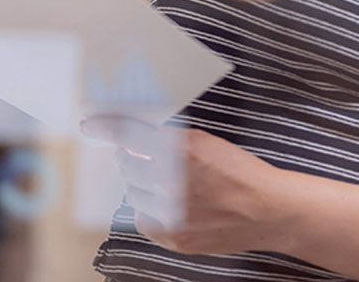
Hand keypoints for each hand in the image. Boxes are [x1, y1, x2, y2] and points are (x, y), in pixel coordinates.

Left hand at [83, 115, 296, 254]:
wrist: (268, 210)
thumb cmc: (242, 172)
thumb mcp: (207, 142)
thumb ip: (170, 140)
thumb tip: (134, 138)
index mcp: (182, 149)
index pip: (129, 135)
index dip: (105, 127)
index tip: (89, 123)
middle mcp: (172, 181)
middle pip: (128, 164)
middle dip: (133, 158)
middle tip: (148, 158)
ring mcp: (171, 212)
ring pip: (133, 192)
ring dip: (141, 184)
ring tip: (166, 183)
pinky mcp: (173, 236)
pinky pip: (143, 218)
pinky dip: (150, 209)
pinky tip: (169, 204)